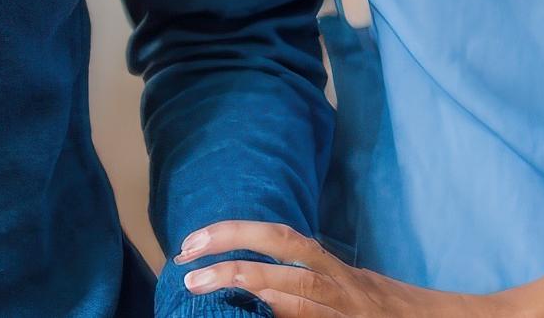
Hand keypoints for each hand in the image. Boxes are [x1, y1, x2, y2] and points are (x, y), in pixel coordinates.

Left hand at [175, 222, 508, 317]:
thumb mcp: (357, 297)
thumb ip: (315, 291)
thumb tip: (263, 288)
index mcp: (339, 274)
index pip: (283, 240)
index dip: (237, 234)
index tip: (195, 240)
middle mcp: (344, 288)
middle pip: (284, 251)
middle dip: (230, 247)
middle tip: (185, 258)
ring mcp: (352, 313)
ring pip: (296, 292)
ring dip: (245, 283)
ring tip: (201, 285)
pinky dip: (283, 317)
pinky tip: (255, 316)